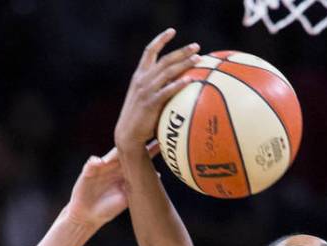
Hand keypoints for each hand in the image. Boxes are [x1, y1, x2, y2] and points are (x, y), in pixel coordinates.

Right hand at [114, 28, 200, 151]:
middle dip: (181, 51)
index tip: (172, 31)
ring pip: (167, 72)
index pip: (149, 51)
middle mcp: (142, 79)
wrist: (128, 134)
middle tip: (197, 47)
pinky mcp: (151, 103)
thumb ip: (157, 87)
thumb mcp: (145, 97)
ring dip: (184, 64)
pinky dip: (178, 84)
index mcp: (140, 75)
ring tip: (198, 59)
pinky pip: (167, 91)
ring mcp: (146, 90)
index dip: (161, 39)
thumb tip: (177, 82)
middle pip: (164, 60)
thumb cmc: (140, 117)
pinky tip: (190, 80)